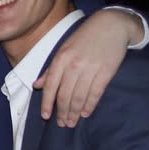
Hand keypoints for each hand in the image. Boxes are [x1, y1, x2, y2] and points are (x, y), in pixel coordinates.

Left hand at [35, 10, 140, 126]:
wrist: (111, 25)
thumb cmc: (84, 37)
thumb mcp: (63, 49)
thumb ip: (51, 69)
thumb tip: (37, 85)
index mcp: (60, 58)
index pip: (50, 86)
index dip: (47, 103)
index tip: (45, 116)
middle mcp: (73, 65)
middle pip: (65, 94)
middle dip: (62, 112)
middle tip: (62, 124)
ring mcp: (90, 69)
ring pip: (79, 96)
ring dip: (75, 112)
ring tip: (72, 123)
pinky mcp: (106, 72)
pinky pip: (95, 93)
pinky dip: (90, 105)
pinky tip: (86, 113)